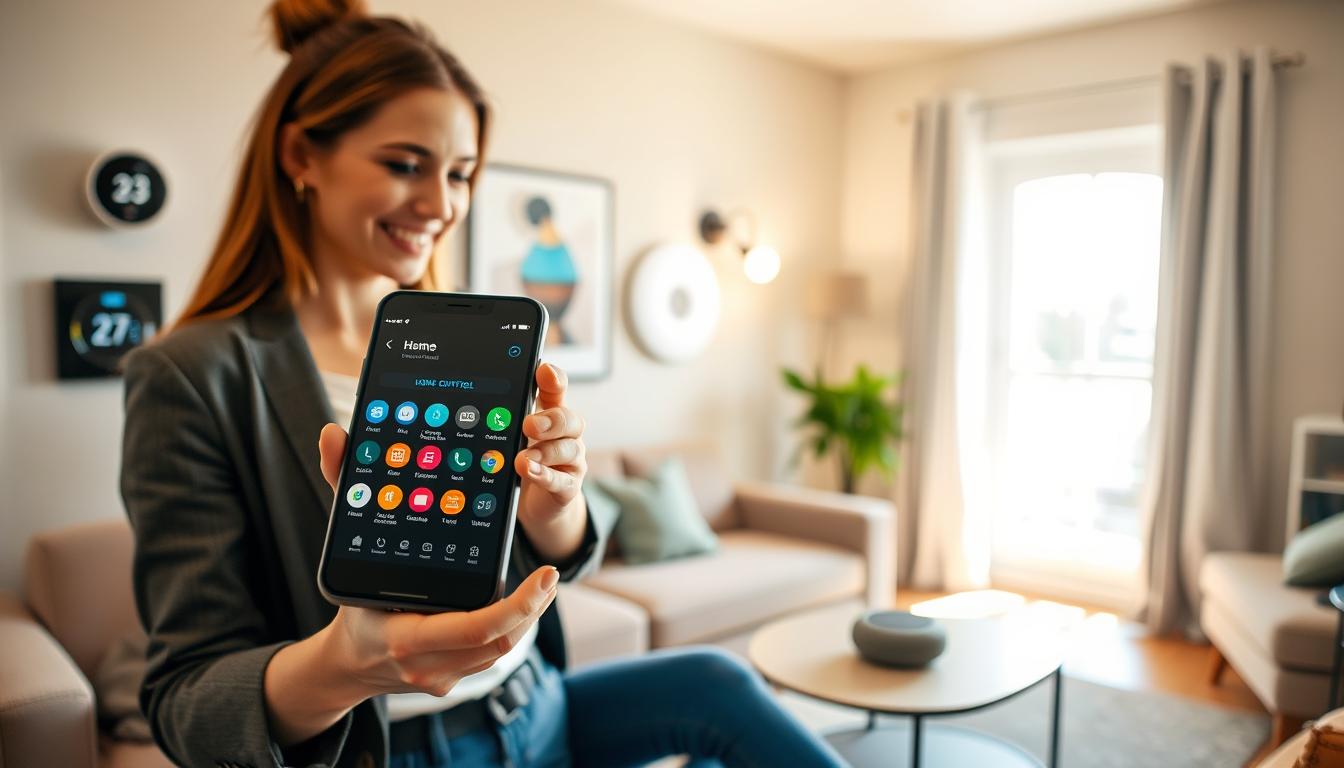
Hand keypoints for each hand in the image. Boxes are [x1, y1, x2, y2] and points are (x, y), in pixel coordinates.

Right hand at [313, 425, 557, 698]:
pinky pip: (491, 656)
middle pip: (499, 641)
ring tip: (540, 584)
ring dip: (526, 618)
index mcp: (404, 636)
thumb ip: (342, 490)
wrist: (346, 664)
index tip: (544, 573)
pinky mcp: (454, 677)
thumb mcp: (344, 547)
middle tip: (550, 575)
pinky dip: (509, 628)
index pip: (476, 628)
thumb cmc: (350, 602)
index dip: (517, 606)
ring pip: (501, 651)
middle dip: (532, 608)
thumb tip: (333, 436)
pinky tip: (519, 601)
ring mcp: (442, 676)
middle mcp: (427, 663)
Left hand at [513, 363, 587, 526]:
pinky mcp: (568, 488)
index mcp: (550, 415)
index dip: (554, 379)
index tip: (544, 370)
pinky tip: (529, 471)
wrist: (538, 502)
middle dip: (551, 420)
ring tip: (523, 458)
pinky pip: (563, 481)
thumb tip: (482, 407)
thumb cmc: (527, 460)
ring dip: (546, 452)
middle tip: (529, 424)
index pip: (557, 390)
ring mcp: (571, 461)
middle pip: (570, 419)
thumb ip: (504, 419)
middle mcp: (566, 435)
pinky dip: (545, 476)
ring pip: (570, 449)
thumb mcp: (514, 437)